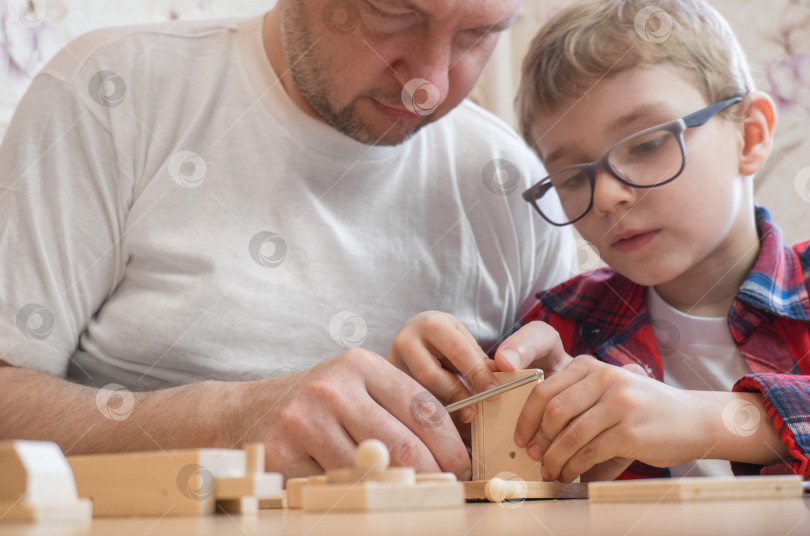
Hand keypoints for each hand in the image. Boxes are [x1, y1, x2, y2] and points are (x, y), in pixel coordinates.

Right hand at [235, 348, 470, 479]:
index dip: (450, 444)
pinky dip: (354, 493)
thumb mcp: (354, 388)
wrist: (243, 412)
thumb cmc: (314, 403)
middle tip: (446, 489)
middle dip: (433, 474)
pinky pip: (336, 485)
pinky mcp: (284, 452)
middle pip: (403, 444)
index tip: (463, 466)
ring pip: (372, 471)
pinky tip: (359, 490)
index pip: (423, 407)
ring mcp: (306, 419)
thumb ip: (396, 409)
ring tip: (408, 494)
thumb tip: (450, 450)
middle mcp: (334, 387)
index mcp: (360, 365)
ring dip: (396, 490)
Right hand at [388, 311, 498, 423]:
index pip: (458, 352)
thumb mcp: (463, 340)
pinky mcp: (383, 383)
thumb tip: (497, 387)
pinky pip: (407, 404)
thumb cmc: (444, 338)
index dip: (478, 374)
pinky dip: (429, 418)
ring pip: (416, 394)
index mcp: (431, 325)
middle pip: (431, 377)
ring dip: (441, 412)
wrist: (413, 332)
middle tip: (474, 413)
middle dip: (456, 396)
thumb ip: (479, 361)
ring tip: (461, 423)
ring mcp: (390, 363)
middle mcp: (405, 341)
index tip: (493, 394)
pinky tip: (443, 428)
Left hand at [494, 321, 632, 480]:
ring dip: (555, 459)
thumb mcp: (609, 390)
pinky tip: (571, 475)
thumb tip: (536, 434)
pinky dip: (574, 468)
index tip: (521, 437)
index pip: (544, 390)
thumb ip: (576, 401)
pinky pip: (589, 453)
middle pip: (553, 411)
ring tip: (551, 472)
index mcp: (591, 366)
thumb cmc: (644, 408)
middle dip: (539, 440)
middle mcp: (604, 379)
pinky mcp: (630, 431)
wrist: (695, 419)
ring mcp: (619, 404)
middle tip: (534, 457)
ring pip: (570, 436)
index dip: (526, 418)